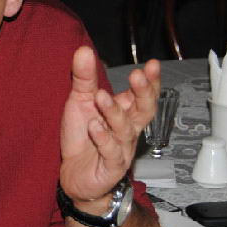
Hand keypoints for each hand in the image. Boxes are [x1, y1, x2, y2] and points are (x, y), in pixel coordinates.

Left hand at [59, 46, 160, 204]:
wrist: (74, 176)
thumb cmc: (82, 138)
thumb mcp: (80, 102)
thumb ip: (84, 78)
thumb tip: (84, 50)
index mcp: (125, 112)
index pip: (143, 95)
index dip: (150, 81)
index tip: (152, 64)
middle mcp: (128, 130)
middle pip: (144, 111)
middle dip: (144, 93)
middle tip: (137, 76)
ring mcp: (121, 149)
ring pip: (125, 130)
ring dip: (114, 112)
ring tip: (100, 96)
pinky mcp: (110, 167)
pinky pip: (111, 152)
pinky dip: (103, 139)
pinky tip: (94, 127)